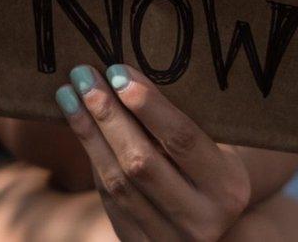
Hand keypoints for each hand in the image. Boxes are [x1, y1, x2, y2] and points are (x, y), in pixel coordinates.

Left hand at [55, 64, 251, 240]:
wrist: (210, 224)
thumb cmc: (211, 169)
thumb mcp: (215, 150)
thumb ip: (179, 127)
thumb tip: (126, 77)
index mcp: (227, 188)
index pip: (182, 139)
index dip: (148, 105)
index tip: (118, 72)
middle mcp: (201, 220)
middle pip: (141, 161)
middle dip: (107, 114)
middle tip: (83, 76)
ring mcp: (168, 240)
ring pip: (117, 182)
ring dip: (89, 133)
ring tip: (70, 96)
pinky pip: (108, 198)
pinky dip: (93, 158)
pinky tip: (80, 127)